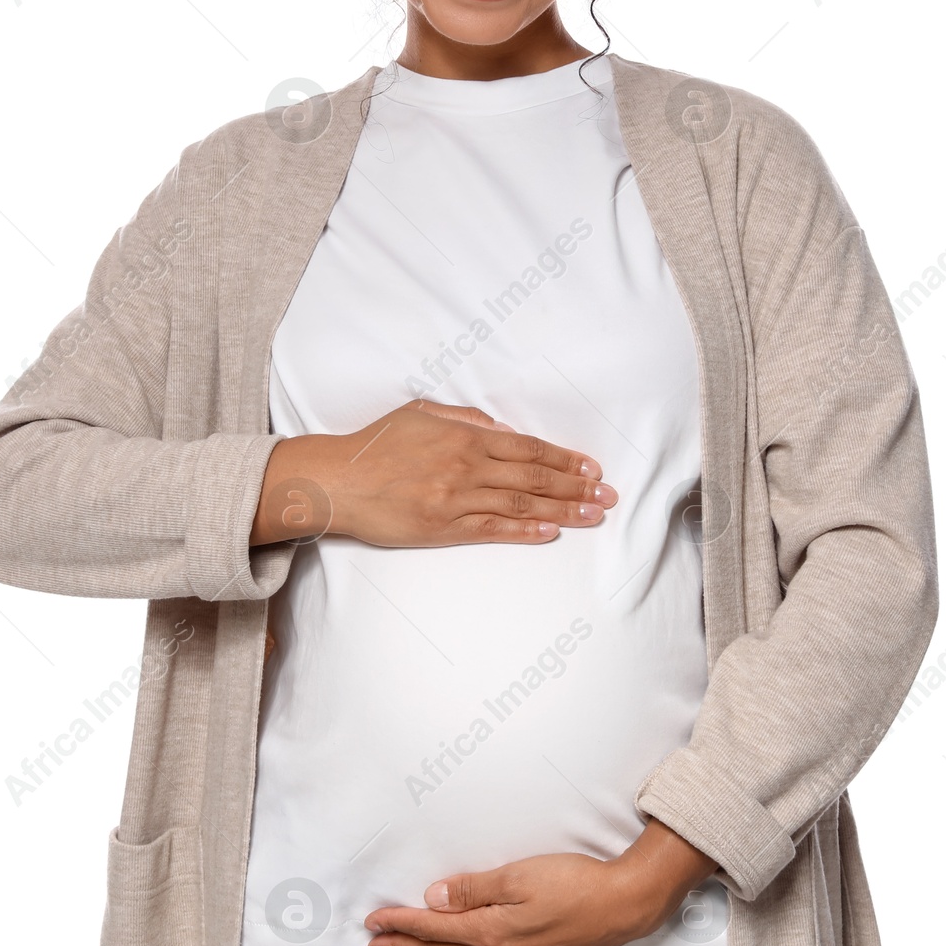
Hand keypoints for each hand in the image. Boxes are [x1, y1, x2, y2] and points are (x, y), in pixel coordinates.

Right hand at [251, 400, 616, 548]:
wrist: (337, 480)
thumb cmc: (376, 445)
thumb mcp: (420, 413)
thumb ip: (465, 418)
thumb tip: (503, 429)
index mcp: (464, 436)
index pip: (527, 447)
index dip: (563, 458)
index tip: (591, 468)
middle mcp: (465, 466)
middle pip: (533, 476)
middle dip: (576, 486)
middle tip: (608, 495)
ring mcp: (455, 498)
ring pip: (520, 503)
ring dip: (562, 510)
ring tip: (593, 515)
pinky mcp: (442, 528)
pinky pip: (492, 529)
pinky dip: (525, 531)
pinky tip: (551, 532)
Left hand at [360, 820, 718, 945]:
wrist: (621, 905)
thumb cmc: (572, 882)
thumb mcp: (518, 874)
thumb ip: (473, 889)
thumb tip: (433, 898)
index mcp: (490, 929)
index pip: (433, 926)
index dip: (401, 922)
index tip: (374, 919)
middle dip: (403, 945)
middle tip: (372, 944)